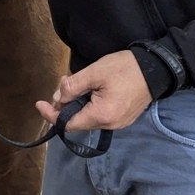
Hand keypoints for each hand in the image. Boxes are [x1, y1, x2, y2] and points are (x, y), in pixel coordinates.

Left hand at [35, 50, 151, 132]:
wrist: (156, 69)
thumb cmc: (125, 69)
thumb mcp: (94, 72)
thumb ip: (73, 86)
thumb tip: (57, 99)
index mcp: (102, 116)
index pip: (69, 124)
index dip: (52, 115)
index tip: (39, 104)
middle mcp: (110, 125)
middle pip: (77, 122)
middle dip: (64, 105)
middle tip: (63, 84)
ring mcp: (118, 123)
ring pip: (87, 118)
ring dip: (76, 104)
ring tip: (74, 84)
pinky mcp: (122, 118)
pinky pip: (98, 116)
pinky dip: (87, 105)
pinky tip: (87, 90)